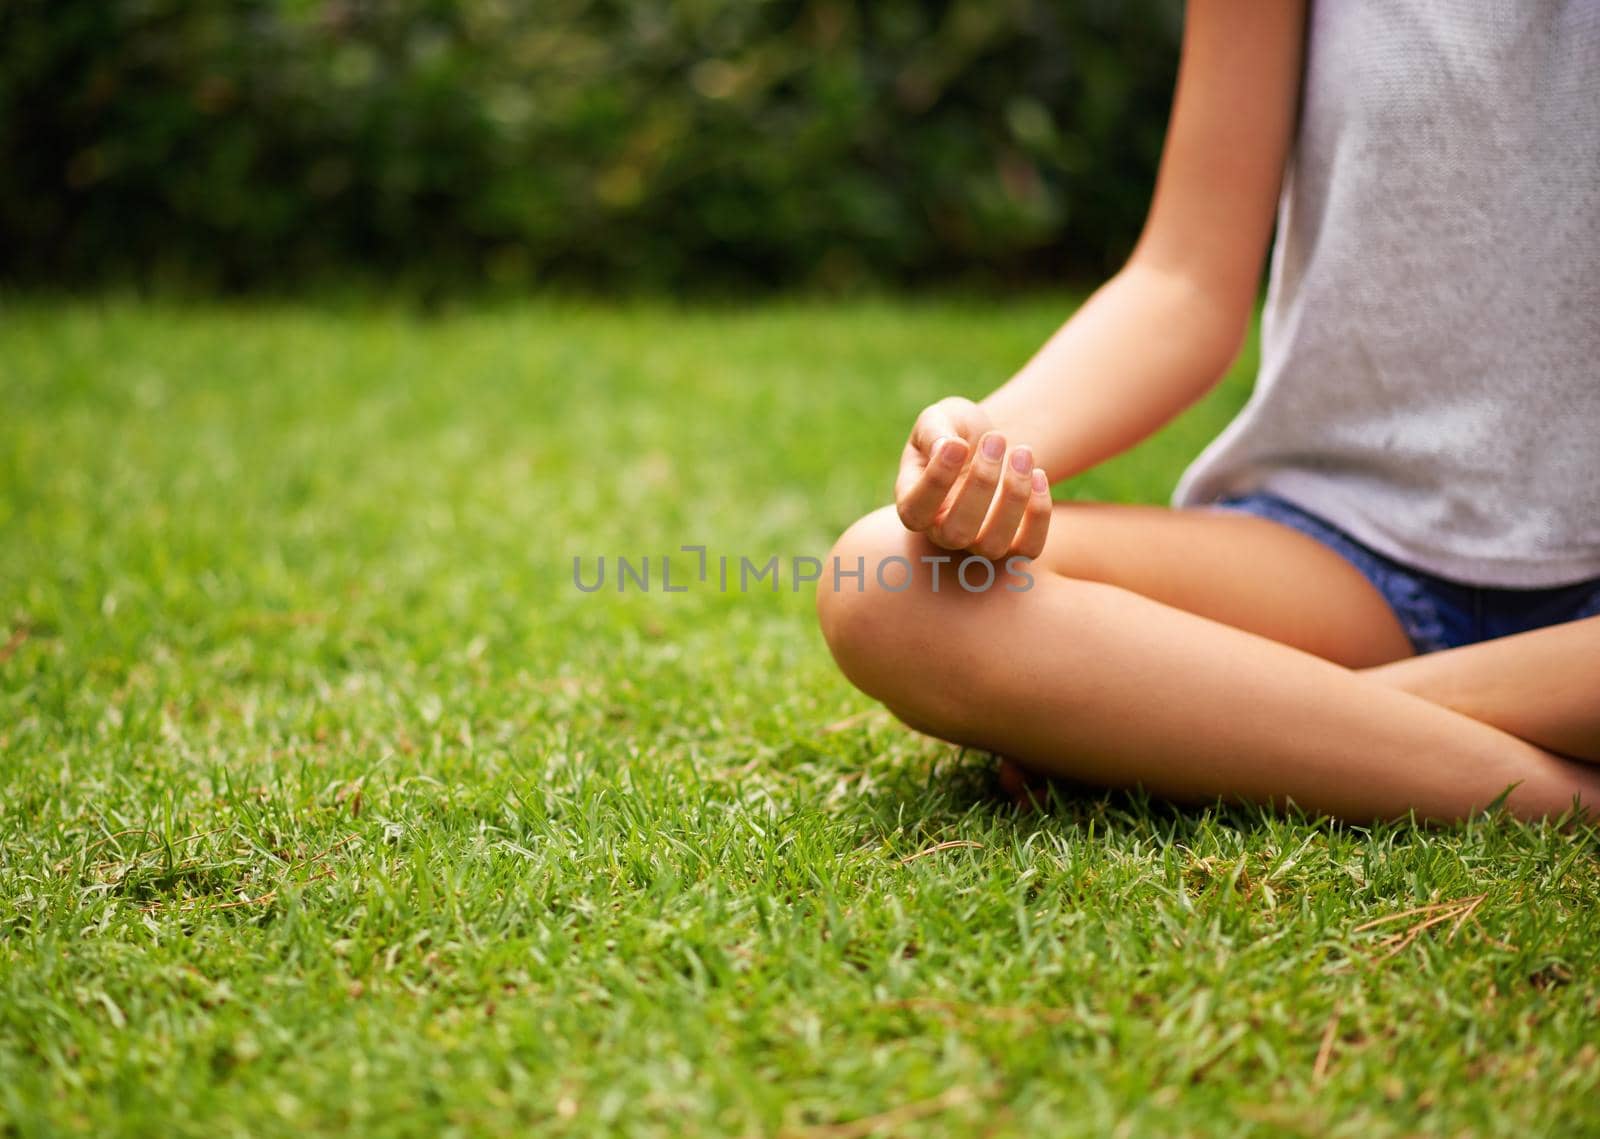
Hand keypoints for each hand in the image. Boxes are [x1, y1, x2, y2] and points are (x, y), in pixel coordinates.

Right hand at [894, 397, 1052, 558]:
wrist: (988, 446)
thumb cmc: (955, 432)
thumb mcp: (938, 419)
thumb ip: (934, 432)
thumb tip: (945, 449)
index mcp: (913, 505)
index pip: (915, 509)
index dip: (936, 480)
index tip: (957, 443)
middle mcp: (942, 533)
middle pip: (956, 532)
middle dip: (981, 483)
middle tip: (996, 439)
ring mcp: (978, 545)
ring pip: (993, 545)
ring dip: (1014, 496)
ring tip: (1023, 452)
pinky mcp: (1014, 547)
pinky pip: (1028, 548)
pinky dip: (1038, 514)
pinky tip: (1038, 474)